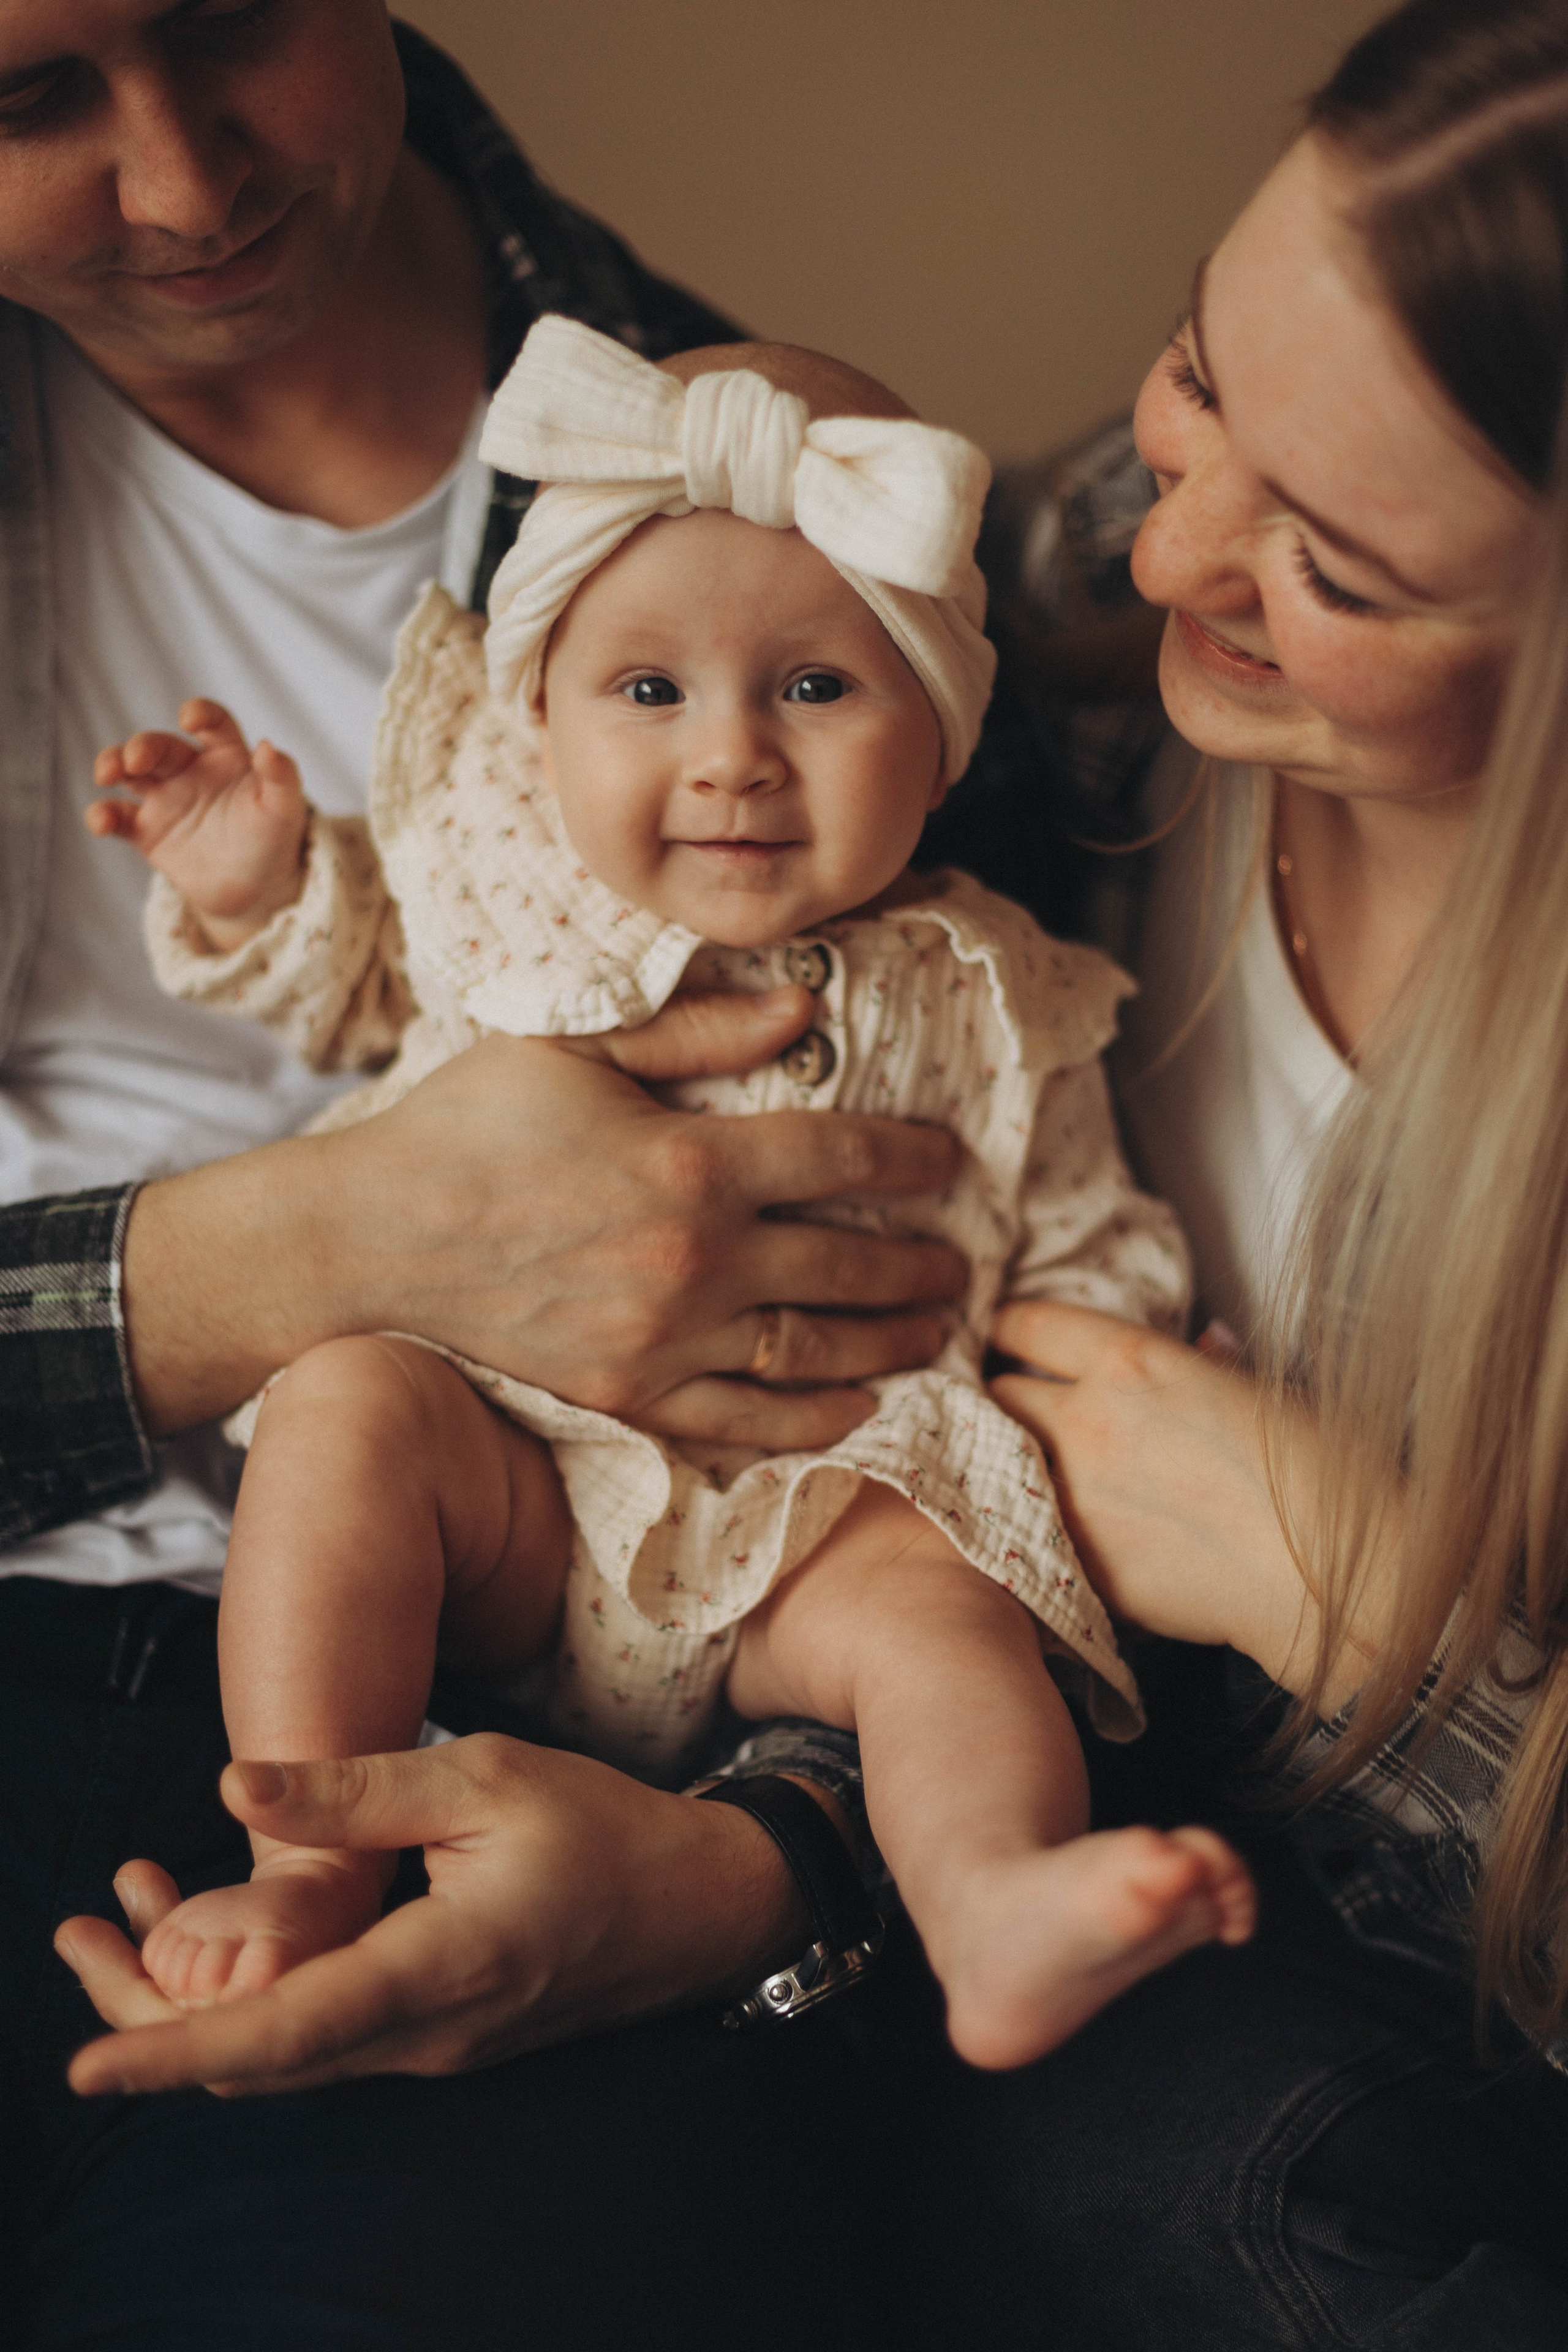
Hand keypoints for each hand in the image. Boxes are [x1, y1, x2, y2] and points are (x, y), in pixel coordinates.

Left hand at [56, 1737, 819, 2097]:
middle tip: (76, 1932)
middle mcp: (422, 2037)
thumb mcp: (482, 1777)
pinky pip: (321, 2040)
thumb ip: (358, 1788)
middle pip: (253, 2061)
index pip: (279, 2033)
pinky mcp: (435, 2039)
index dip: (171, 2049)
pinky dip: (252, 1995)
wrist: (698, 1904)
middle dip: (145, 2013)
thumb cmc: (599, 1828)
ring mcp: (429, 2049)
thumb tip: (233, 1784)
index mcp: (435, 1971)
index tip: (85, 2066)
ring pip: (280, 2054)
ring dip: (192, 1998)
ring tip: (126, 1909)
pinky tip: (226, 1926)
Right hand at [87, 699, 306, 949]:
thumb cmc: (272, 840)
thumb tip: (269, 747)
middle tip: (136, 760)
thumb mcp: (284, 810)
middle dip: (142, 747)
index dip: (200, 713)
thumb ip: (281, 777)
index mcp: (225, 755)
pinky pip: (117, 816)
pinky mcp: (146, 830)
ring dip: (111, 764)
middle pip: (159, 745)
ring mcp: (164, 797)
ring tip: (107, 774)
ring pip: (128, 771)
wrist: (256, 889)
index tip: (190, 719)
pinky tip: (101, 820)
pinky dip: (102, 815)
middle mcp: (189, 769)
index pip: (211, 723)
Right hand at [126, 987, 967, 1445]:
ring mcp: (662, 1339)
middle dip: (919, 1267)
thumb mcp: (579, 1047)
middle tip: (961, 1266)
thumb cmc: (471, 1123)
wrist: (376, 1234)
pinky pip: (743, 1423)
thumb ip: (698, 1030)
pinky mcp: (628, 1394)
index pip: (839, 1155)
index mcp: (690, 1161)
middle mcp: (692, 1259)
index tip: (949, 1160)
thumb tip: (801, 1011)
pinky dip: (810, 1419)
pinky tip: (857, 1408)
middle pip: (846, 1266)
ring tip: (934, 1334)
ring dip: (889, 1344)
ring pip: (812, 1351)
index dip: (910, 1157)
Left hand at [988, 1300, 1355, 1701]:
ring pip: (1002, 1465)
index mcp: (1131, 1362)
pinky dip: (1040, 1526)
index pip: (1030, 1325)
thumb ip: (1203, 1366)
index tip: (1010, 1337)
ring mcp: (1074, 1497)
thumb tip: (1200, 1346)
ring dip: (1015, 1462)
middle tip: (1018, 1405)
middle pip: (999, 1392)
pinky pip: (1033, 1532)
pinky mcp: (1078, 1563)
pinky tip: (1069, 1530)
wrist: (1327, 1580)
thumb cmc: (1317, 1477)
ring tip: (1035, 1469)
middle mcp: (1087, 1421)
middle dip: (1005, 1395)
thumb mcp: (1259, 1391)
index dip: (1014, 1329)